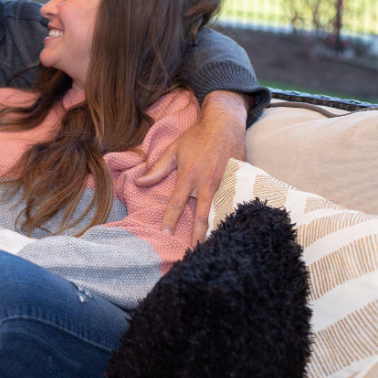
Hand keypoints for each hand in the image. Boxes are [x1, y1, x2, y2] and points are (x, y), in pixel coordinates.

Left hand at [136, 91, 250, 245]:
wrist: (225, 124)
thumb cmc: (196, 137)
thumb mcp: (173, 150)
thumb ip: (157, 169)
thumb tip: (139, 181)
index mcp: (189, 176)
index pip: (176, 203)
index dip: (170, 219)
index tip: (164, 234)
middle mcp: (207, 183)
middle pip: (202, 216)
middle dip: (197, 236)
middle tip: (193, 253)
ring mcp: (225, 184)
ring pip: (219, 212)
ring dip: (215, 230)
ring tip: (212, 248)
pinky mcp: (238, 182)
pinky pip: (233, 204)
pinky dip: (230, 217)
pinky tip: (230, 231)